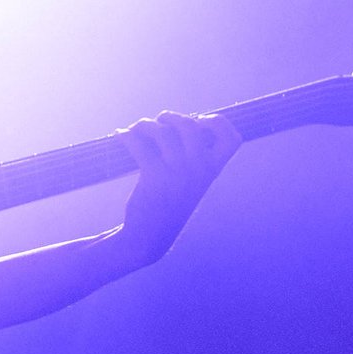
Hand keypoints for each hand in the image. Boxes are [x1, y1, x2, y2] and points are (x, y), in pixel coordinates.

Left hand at [117, 111, 241, 266]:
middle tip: (159, 121)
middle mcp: (199, 170)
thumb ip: (193, 157)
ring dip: (144, 125)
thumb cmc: (169, 202)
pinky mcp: (154, 177)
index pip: (232, 139)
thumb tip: (178, 121)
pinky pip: (139, 144)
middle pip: (190, 126)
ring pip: (162, 132)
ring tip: (135, 130)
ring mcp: (178, 173)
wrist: (150, 235)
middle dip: (171, 117)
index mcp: (212, 171)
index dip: (218, 123)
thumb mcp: (190, 182)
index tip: (199, 120)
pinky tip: (120, 135)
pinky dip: (127, 135)